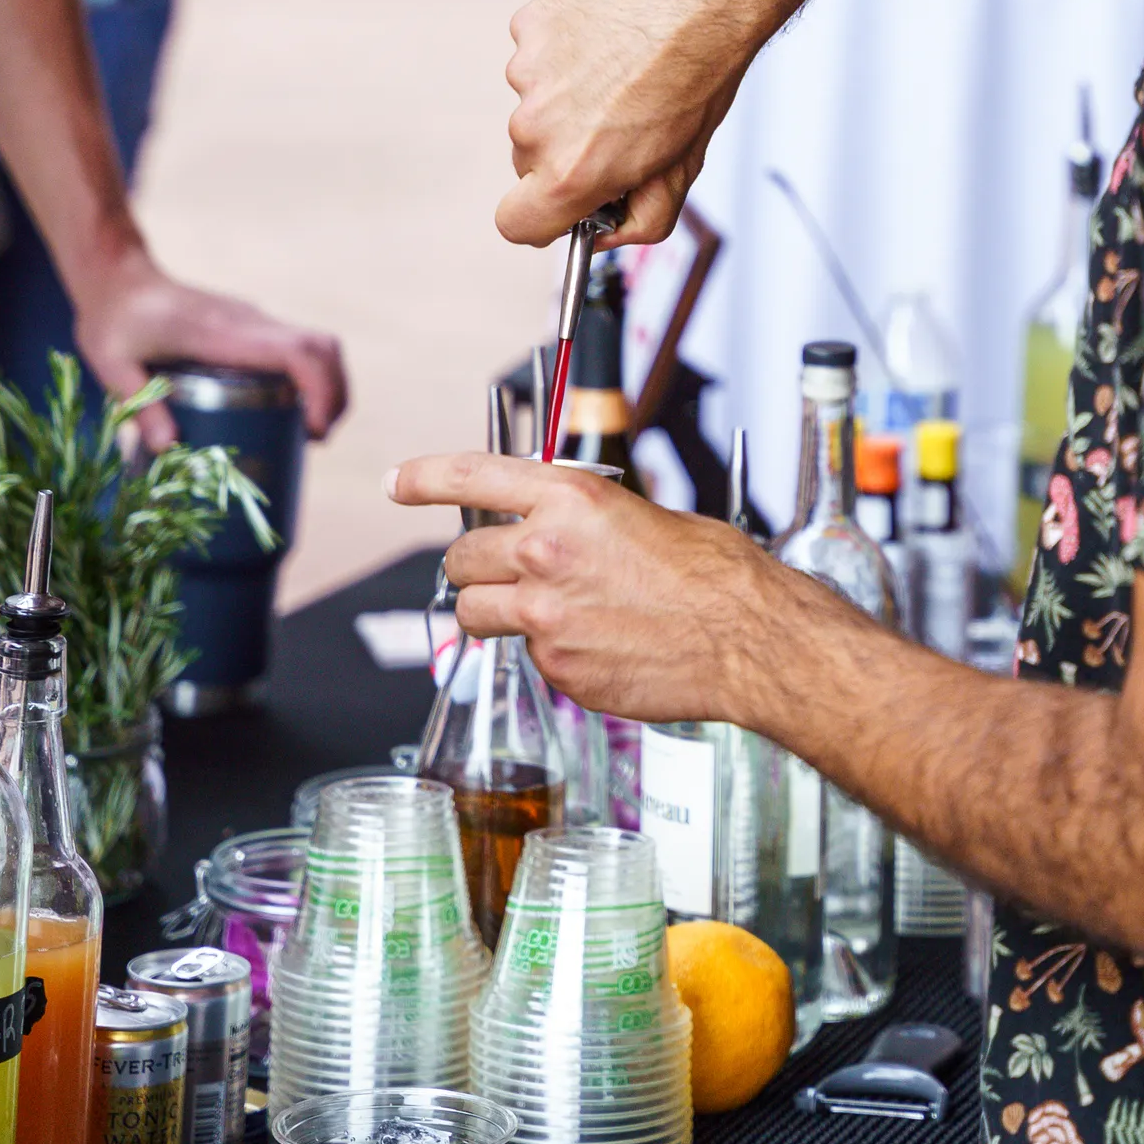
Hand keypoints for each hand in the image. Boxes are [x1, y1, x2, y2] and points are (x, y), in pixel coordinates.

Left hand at [73, 248, 348, 453]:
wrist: (117, 276)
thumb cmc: (112, 319)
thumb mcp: (113, 365)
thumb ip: (141, 405)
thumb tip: (170, 448)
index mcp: (225, 331)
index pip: (298, 350)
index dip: (322, 388)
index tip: (315, 430)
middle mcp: (250, 323)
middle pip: (323, 347)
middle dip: (336, 393)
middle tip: (317, 438)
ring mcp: (254, 323)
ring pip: (316, 345)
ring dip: (328, 384)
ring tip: (310, 431)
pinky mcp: (250, 328)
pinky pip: (298, 348)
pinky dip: (311, 377)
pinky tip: (287, 411)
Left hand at [387, 451, 779, 719]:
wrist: (746, 636)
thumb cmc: (713, 572)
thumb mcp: (642, 514)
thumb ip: (582, 518)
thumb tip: (556, 527)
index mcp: (570, 499)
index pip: (470, 476)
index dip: (423, 478)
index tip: (397, 482)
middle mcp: (545, 552)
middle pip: (460, 557)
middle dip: (475, 564)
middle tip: (504, 571)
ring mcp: (544, 615)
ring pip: (475, 613)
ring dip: (494, 610)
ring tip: (543, 611)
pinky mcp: (555, 667)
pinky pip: (526, 655)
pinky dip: (548, 650)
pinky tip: (595, 643)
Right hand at [498, 0, 775, 248]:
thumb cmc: (701, 73)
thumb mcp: (684, 164)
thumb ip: (643, 217)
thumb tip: (606, 233)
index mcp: (572, 171)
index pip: (516, 223)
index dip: (543, 216)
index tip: (568, 198)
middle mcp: (537, 125)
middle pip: (531, 155)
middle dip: (568, 144)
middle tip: (620, 114)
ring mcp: (527, 69)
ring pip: (535, 96)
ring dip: (567, 87)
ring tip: (621, 62)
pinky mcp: (530, 21)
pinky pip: (537, 46)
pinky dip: (564, 41)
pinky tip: (608, 28)